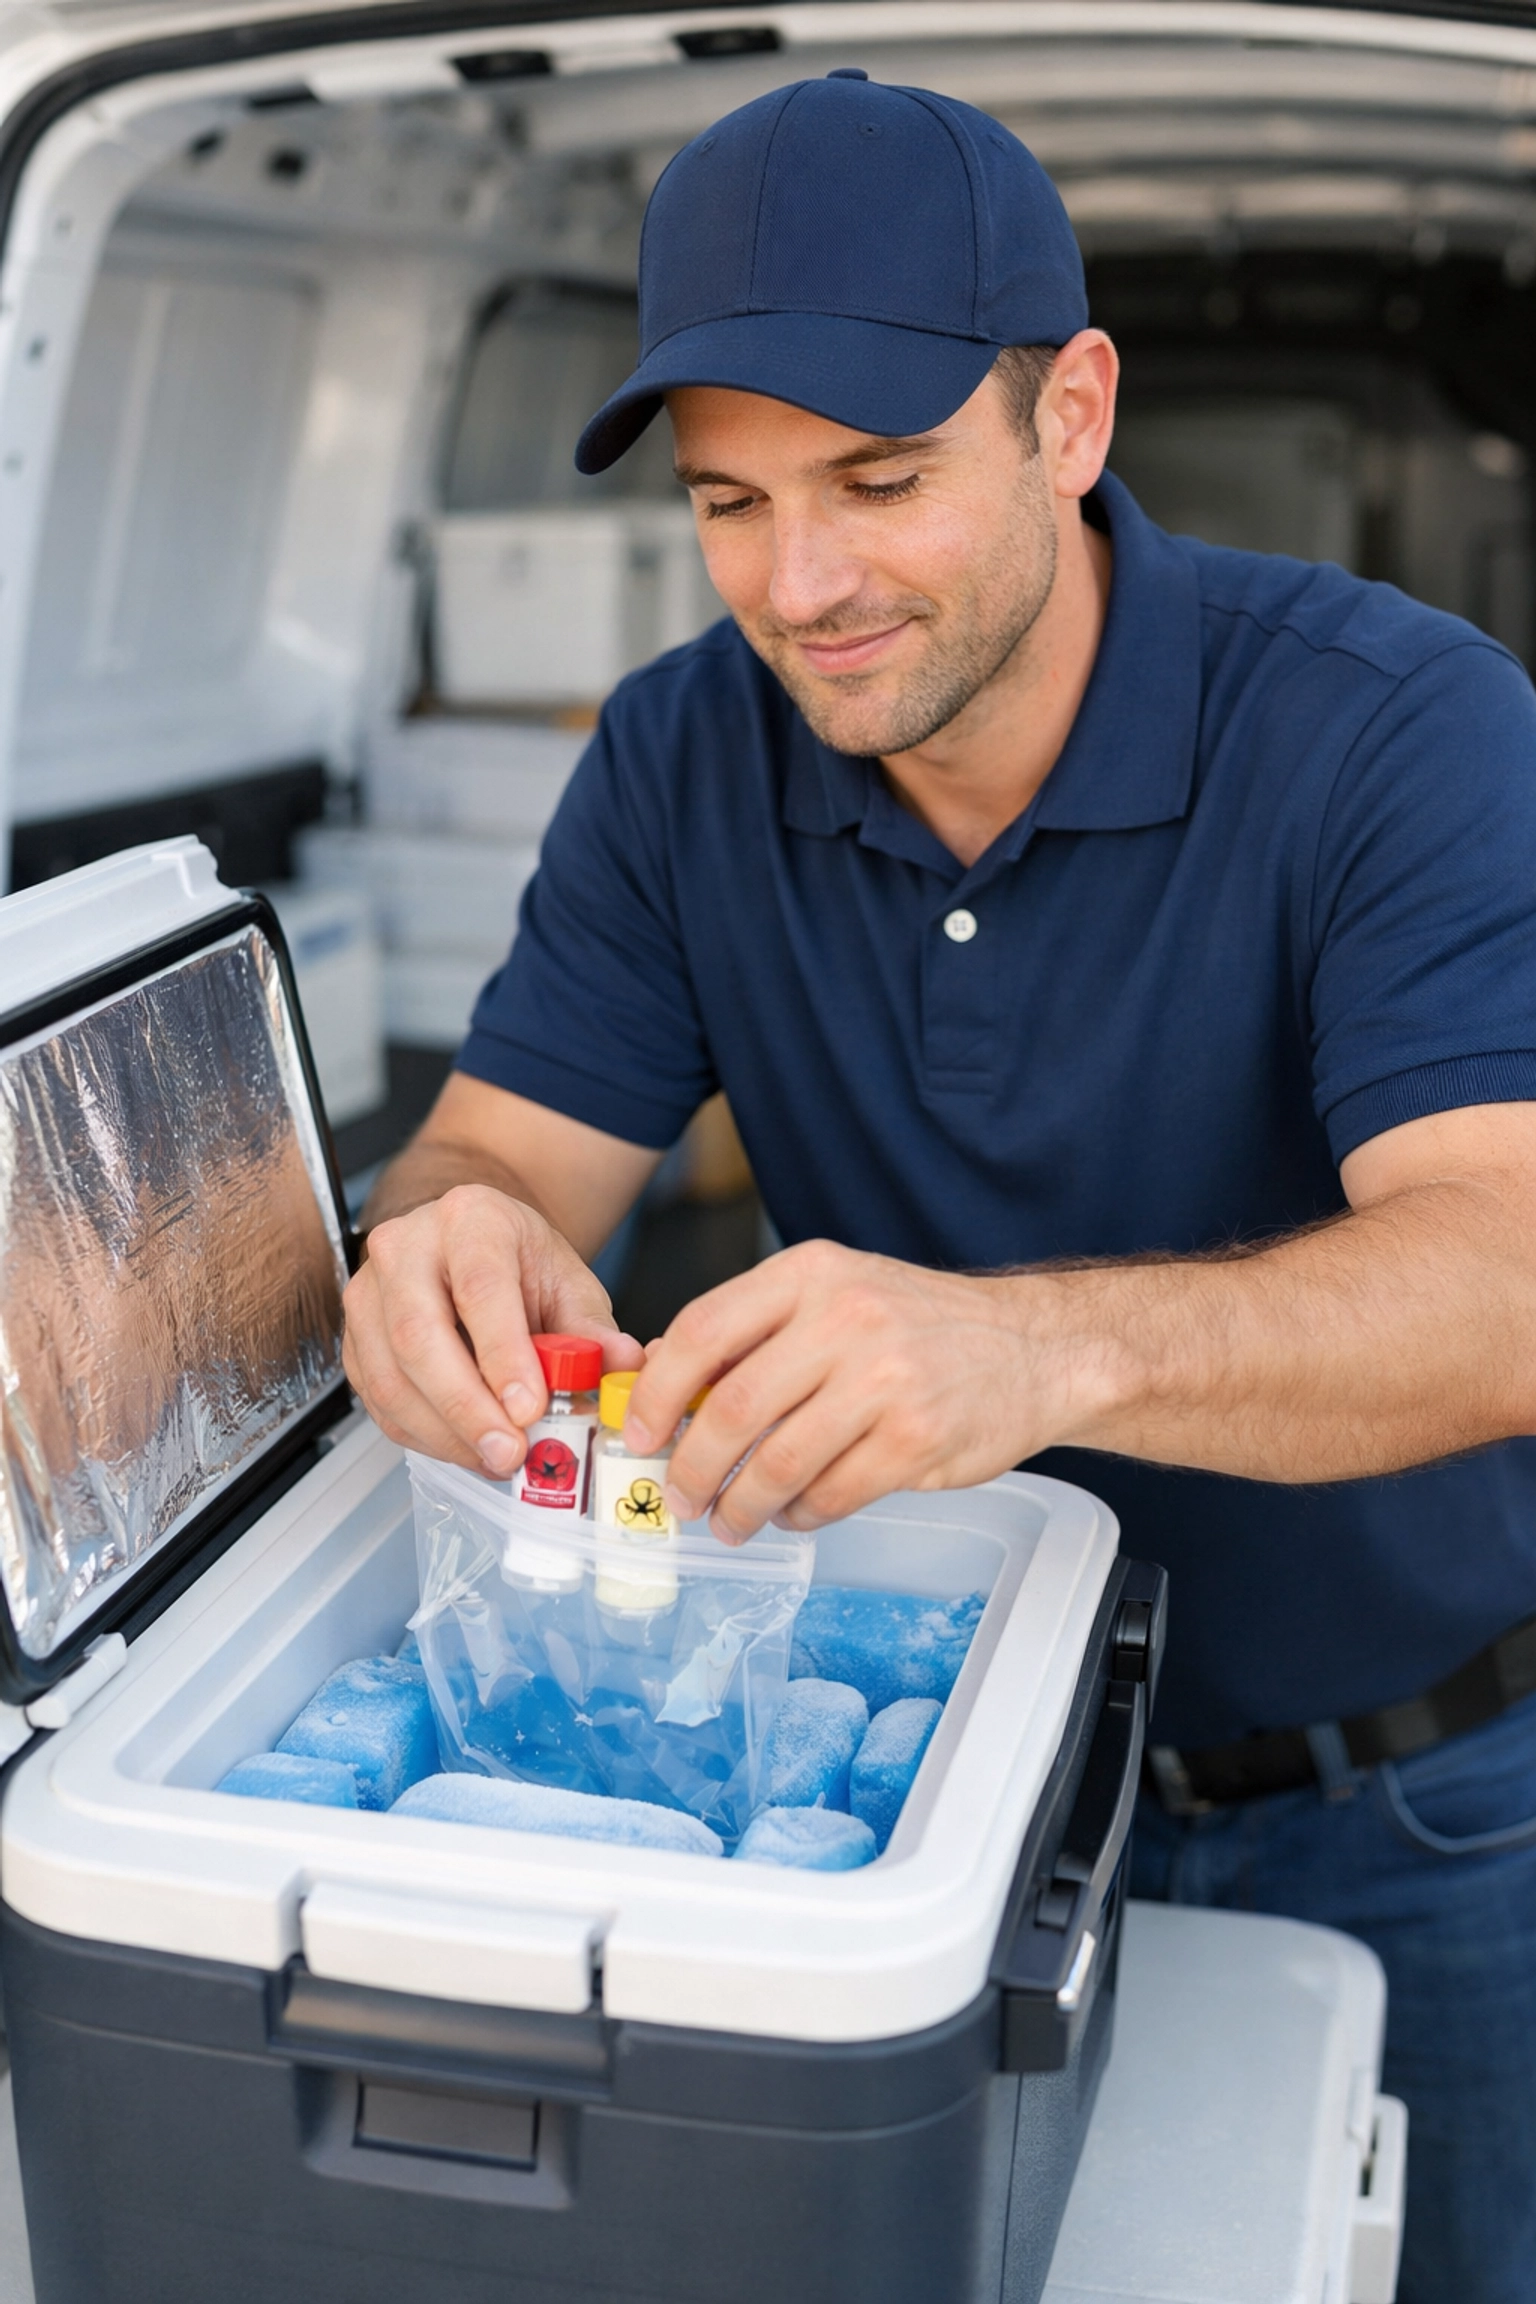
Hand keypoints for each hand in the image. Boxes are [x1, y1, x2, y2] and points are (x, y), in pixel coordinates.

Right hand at [342, 1184, 642, 1473]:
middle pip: (419, 1335)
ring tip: (496, 1458)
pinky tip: (466, 1449)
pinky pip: (378, 1400)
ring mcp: (370, 1292)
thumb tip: (623, 1364)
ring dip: (445, 1432)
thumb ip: (592, 1328)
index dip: (502, 1354)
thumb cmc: (518, 1263)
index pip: (480, 1287)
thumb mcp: (566, 1282)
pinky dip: (424, 1436)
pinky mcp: (354, 1338)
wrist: (470, 1246)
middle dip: (467, 1407)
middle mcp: (406, 1247)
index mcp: (469, 1219)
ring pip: (391, 1375)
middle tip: (510, 1450)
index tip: (529, 1408)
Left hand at [626, 1240, 1100, 1540]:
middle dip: (693, 1466)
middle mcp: (847, 1319)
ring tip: (730, 1520)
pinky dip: (800, 1515)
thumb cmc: (921, 1325)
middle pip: (734, 1407)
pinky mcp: (917, 1440)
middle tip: (680, 1494)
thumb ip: (756, 1327)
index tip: (639, 1433)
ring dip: (740, 1505)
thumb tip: (666, 1377)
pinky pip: (831, 1495)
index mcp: (812, 1275)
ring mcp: (886, 1381)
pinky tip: (794, 1514)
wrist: (1034, 1349)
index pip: (704, 1330)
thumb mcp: (836, 1292)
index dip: (658, 1392)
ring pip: (779, 1463)